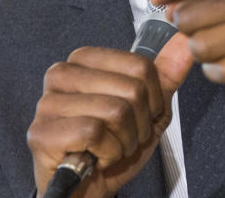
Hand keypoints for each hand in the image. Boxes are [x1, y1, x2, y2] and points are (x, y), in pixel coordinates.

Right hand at [27, 34, 192, 197]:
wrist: (87, 191)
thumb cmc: (112, 147)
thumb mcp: (147, 110)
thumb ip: (165, 75)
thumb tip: (183, 42)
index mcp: (85, 60)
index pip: (141, 66)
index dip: (153, 100)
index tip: (140, 115)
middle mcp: (62, 74)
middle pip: (132, 89)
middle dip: (140, 124)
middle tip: (123, 137)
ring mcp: (48, 102)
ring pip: (115, 111)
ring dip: (125, 141)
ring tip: (110, 147)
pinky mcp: (42, 132)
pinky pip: (95, 133)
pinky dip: (108, 153)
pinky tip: (96, 158)